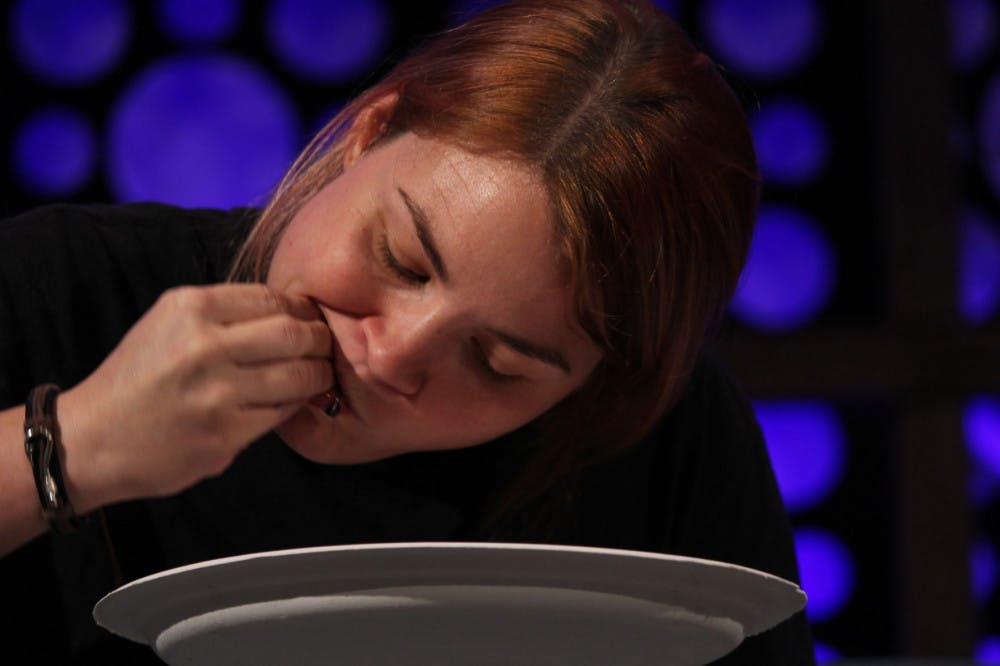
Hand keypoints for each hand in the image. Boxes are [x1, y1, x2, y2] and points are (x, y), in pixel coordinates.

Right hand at [57, 283, 332, 510]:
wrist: (92, 439)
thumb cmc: (138, 378)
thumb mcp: (169, 324)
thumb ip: (224, 314)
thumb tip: (294, 311)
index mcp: (190, 308)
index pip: (272, 298)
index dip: (301, 310)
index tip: (309, 320)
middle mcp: (204, 345)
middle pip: (295, 334)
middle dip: (320, 340)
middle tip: (325, 347)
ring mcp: (217, 393)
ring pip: (299, 375)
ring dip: (318, 374)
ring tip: (317, 374)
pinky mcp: (226, 434)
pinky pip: (283, 412)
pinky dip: (296, 405)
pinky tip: (293, 401)